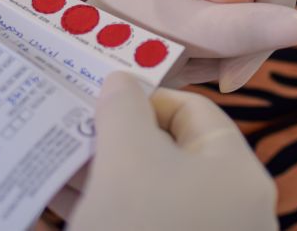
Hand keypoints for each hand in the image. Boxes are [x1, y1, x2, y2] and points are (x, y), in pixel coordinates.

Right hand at [67, 72, 277, 230]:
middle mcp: (232, 206)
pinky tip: (66, 207)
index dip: (146, 97)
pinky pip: (146, 223)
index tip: (99, 100)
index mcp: (236, 171)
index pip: (195, 110)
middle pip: (173, 152)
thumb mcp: (127, 160)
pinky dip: (112, 210)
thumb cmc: (140, 228)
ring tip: (59, 164)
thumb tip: (122, 81)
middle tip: (74, 130)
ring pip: (154, 192)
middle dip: (120, 138)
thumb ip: (124, 109)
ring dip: (107, 175)